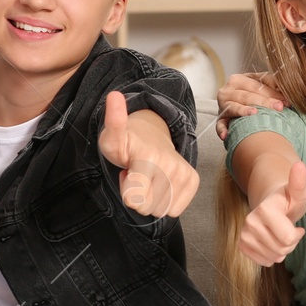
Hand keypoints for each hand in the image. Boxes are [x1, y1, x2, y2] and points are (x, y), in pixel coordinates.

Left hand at [99, 91, 199, 217]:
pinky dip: (166, 201)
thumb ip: (113, 121)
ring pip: (161, 211)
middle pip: (146, 208)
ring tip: (148, 176)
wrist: (151, 136)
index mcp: (150, 157)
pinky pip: (175, 210)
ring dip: (151, 197)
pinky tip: (160, 182)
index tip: (128, 171)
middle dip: (138, 194)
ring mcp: (185, 173)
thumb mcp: (112, 136)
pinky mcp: (193, 180)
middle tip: (138, 173)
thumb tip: (113, 95)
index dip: (126, 189)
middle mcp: (171, 165)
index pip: (133, 201)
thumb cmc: (127, 143)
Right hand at [215, 72, 285, 139]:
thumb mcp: (261, 88)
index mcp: (238, 79)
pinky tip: (226, 134)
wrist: (237, 109)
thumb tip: (285, 85)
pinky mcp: (220, 119)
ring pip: (234, 107)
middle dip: (265, 101)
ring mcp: (223, 105)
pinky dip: (222, 129)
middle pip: (247, 95)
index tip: (287, 100)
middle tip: (279, 107)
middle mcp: (228, 90)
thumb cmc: (253, 97)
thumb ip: (272, 84)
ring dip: (244, 111)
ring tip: (255, 113)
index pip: (257, 85)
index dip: (273, 92)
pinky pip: (220, 124)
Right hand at [239, 161, 305, 265]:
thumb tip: (299, 165)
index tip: (298, 226)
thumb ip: (299, 182)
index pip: (288, 239)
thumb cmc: (288, 200)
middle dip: (290, 244)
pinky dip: (271, 256)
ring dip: (282, 250)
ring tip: (280, 235)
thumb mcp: (298, 193)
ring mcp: (244, 234)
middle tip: (289, 230)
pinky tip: (272, 242)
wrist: (271, 205)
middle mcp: (250, 221)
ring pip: (274, 257)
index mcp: (265, 209)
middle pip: (281, 249)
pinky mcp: (241, 244)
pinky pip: (263, 262)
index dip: (297, 235)